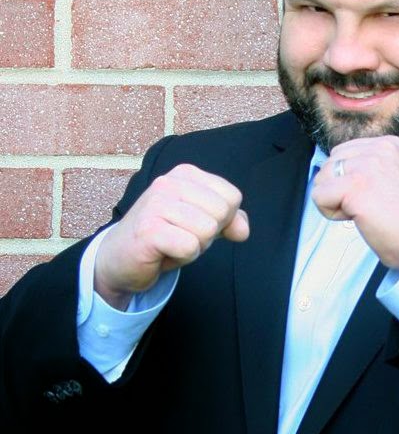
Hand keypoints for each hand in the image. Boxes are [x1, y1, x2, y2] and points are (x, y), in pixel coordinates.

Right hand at [95, 164, 248, 308]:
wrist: (119, 259)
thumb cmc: (165, 237)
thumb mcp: (202, 223)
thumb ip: (229, 221)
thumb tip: (243, 230)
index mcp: (186, 174)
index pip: (232, 197)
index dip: (222, 220)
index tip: (194, 224)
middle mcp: (170, 182)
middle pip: (223, 213)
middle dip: (208, 234)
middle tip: (180, 236)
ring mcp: (156, 203)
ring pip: (207, 231)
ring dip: (194, 247)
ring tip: (171, 244)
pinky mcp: (148, 229)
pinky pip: (190, 247)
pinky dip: (182, 257)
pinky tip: (163, 253)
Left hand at [312, 136, 398, 267]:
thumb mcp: (394, 175)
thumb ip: (369, 166)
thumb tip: (331, 170)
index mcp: (389, 144)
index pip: (344, 152)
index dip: (350, 179)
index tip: (375, 196)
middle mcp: (378, 149)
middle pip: (330, 163)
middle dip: (339, 188)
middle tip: (368, 206)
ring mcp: (366, 166)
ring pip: (321, 180)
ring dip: (335, 201)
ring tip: (364, 212)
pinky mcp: (355, 187)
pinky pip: (319, 197)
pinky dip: (330, 213)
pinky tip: (357, 218)